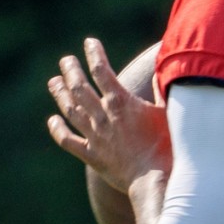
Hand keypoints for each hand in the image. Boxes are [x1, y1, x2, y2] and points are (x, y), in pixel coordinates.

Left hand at [47, 38, 170, 192]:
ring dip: (60, 94)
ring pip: (70, 110)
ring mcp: (95, 136)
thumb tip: (162, 69)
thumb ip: (162, 90)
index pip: (101, 71)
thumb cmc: (169, 147)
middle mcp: (103, 116)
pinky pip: (68, 140)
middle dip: (71, 71)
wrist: (155, 181)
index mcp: (121, 102)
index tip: (89, 42)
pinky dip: (58, 129)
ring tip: (53, 82)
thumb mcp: (170, 113)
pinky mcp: (92, 156)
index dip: (94, 53)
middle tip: (66, 61)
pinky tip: (53, 120)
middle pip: (79, 87)